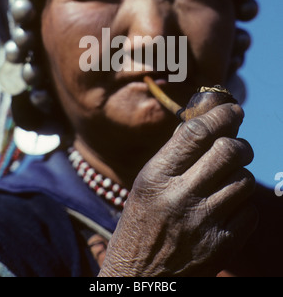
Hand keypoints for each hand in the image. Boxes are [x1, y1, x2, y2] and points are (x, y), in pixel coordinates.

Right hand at [99, 103, 257, 276]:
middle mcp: (179, 198)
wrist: (140, 279)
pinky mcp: (222, 247)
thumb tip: (207, 120)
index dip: (220, 115)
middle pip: (228, 151)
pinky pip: (250, 211)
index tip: (233, 110)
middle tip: (237, 144)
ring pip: (245, 180)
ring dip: (241, 174)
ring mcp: (203, 224)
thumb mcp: (146, 184)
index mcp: (155, 178)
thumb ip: (175, 154)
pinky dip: (243, 204)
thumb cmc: (141, 224)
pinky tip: (227, 207)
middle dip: (240, 142)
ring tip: (227, 180)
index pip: (195, 133)